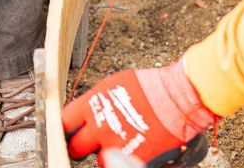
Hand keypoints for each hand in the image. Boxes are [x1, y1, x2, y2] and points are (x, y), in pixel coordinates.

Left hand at [64, 60, 215, 166]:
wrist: (179, 96)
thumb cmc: (151, 87)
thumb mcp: (115, 84)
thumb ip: (96, 101)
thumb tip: (86, 114)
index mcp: (92, 105)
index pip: (64, 122)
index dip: (67, 128)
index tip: (70, 131)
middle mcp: (100, 127)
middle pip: (75, 147)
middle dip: (81, 146)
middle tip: (89, 144)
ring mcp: (115, 145)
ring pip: (99, 160)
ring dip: (106, 153)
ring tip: (120, 142)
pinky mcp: (133, 159)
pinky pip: (120, 165)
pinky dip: (125, 159)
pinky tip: (133, 149)